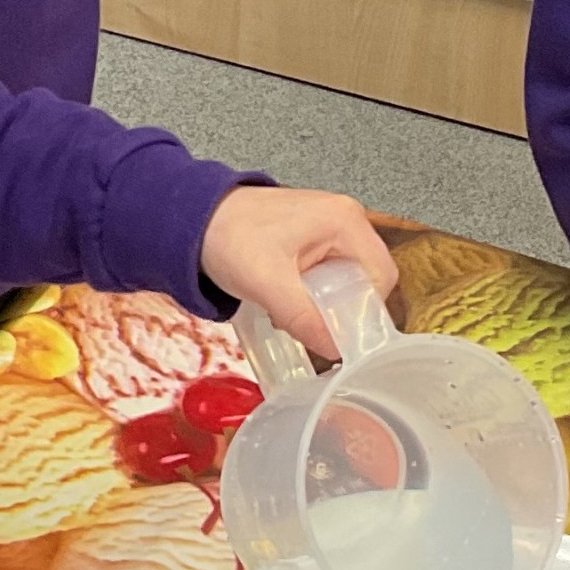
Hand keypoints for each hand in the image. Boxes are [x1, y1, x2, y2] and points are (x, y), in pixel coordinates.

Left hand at [200, 185, 397, 355]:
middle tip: (308, 325)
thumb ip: (303, 317)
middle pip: (365, 278)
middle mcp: (344, 219)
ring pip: (343, 278)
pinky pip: (324, 272)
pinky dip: (308, 293)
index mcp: (345, 222)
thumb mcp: (267, 283)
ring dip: (320, 303)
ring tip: (287, 312)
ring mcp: (327, 227)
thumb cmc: (227, 238)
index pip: (381, 276)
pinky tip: (282, 300)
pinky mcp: (308, 238)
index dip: (365, 310)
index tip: (339, 333)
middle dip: (339, 308)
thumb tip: (335, 350)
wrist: (189, 218)